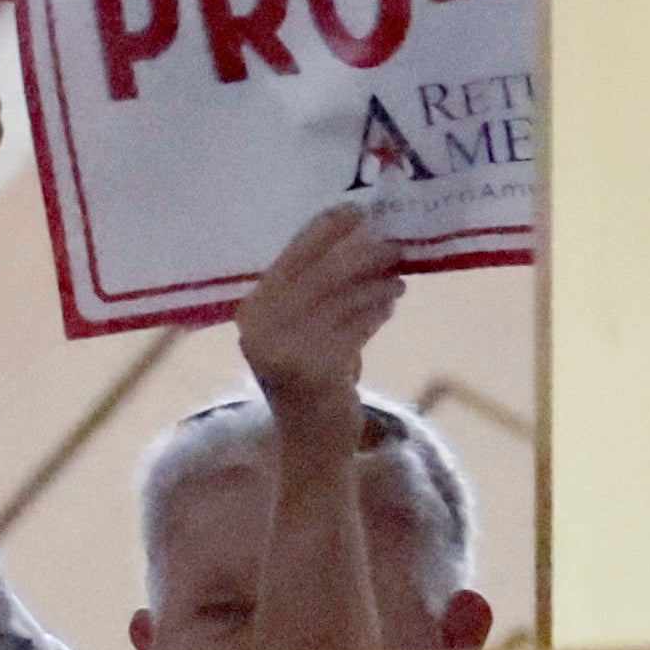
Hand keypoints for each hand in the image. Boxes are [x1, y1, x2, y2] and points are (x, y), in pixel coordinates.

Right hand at [235, 196, 409, 410]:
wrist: (311, 440)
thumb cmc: (310, 377)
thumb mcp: (300, 329)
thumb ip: (317, 290)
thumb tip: (361, 238)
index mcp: (252, 310)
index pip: (291, 256)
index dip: (325, 230)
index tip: (356, 209)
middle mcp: (261, 328)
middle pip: (322, 274)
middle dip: (362, 255)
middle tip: (395, 244)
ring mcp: (286, 350)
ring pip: (344, 299)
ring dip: (377, 285)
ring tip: (396, 280)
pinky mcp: (317, 369)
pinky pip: (356, 327)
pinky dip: (377, 311)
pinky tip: (389, 304)